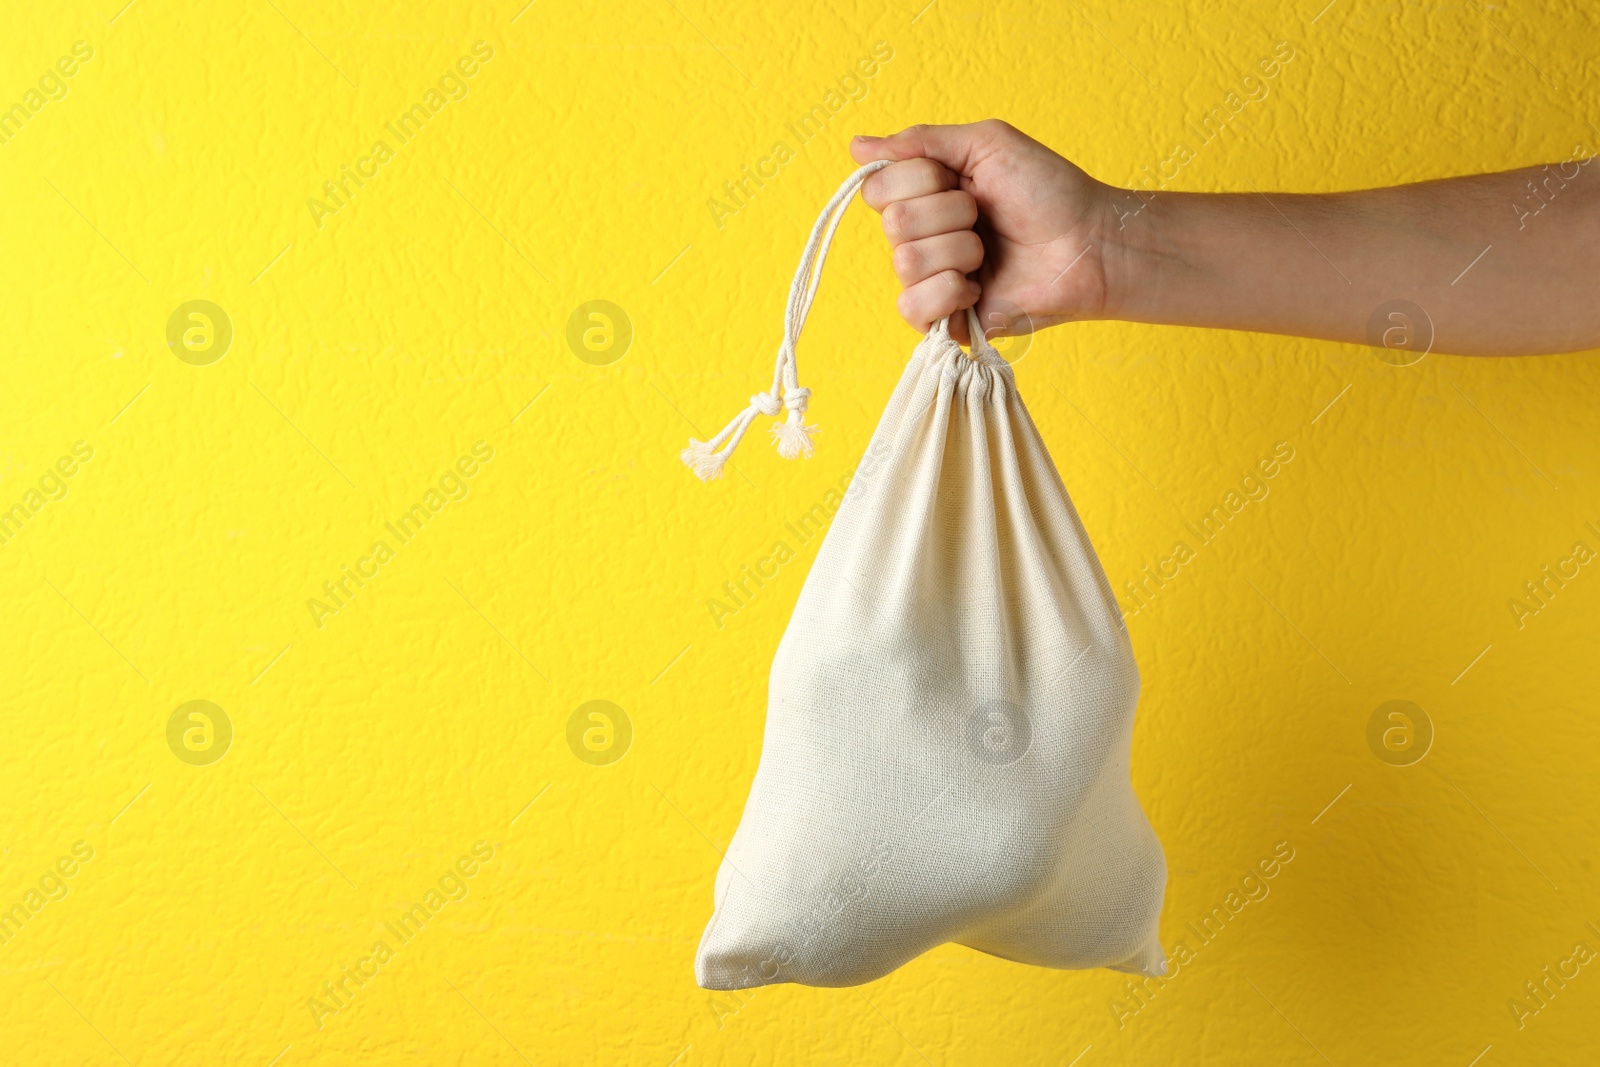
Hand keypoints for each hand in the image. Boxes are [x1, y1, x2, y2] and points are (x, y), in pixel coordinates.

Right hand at [850, 120, 1116, 343]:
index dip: (918, 180)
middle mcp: (921, 236)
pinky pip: (912, 308)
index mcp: (925, 194)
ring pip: (905, 263)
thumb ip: (922, 141)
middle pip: (892, 224)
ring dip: (959, 250)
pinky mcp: (945, 319)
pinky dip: (948, 292)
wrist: (1088, 243)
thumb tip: (857, 146)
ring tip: (989, 253)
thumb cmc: (1049, 190)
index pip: (878, 187)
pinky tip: (978, 287)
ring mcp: (931, 279)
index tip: (960, 179)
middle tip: (984, 216)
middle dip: (948, 214)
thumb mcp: (986, 144)